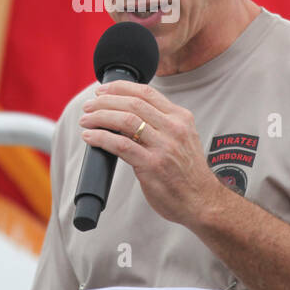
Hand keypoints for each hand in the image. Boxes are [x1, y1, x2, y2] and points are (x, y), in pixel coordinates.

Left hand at [78, 80, 223, 227]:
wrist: (203, 201)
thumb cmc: (188, 173)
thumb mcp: (183, 139)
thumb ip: (162, 125)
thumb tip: (127, 115)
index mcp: (181, 118)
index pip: (147, 92)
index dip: (120, 87)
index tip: (103, 90)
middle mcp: (174, 128)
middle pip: (133, 103)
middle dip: (105, 101)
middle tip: (89, 106)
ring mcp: (164, 146)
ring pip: (126, 120)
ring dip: (100, 117)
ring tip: (86, 120)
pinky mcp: (152, 165)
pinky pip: (121, 145)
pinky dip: (101, 138)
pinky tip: (90, 137)